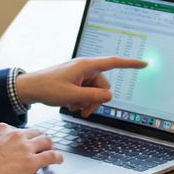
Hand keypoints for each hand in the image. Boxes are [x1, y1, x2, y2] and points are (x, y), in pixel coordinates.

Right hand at [0, 123, 62, 173]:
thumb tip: (4, 148)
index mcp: (3, 129)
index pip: (21, 130)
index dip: (27, 138)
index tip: (28, 143)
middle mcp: (16, 135)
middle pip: (36, 133)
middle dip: (40, 140)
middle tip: (44, 146)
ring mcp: (25, 147)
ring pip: (46, 141)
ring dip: (51, 146)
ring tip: (53, 151)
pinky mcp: (32, 161)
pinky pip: (51, 156)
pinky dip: (58, 157)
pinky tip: (59, 159)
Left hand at [15, 57, 148, 116]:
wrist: (29, 88)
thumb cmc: (47, 88)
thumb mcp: (72, 96)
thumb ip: (93, 96)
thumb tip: (109, 96)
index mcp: (86, 66)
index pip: (113, 63)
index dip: (130, 64)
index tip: (143, 64)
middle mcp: (85, 68)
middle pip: (103, 84)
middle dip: (96, 99)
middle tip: (83, 111)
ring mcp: (80, 74)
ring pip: (95, 90)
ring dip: (87, 101)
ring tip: (74, 108)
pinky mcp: (75, 80)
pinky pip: (87, 91)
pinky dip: (82, 100)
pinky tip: (71, 105)